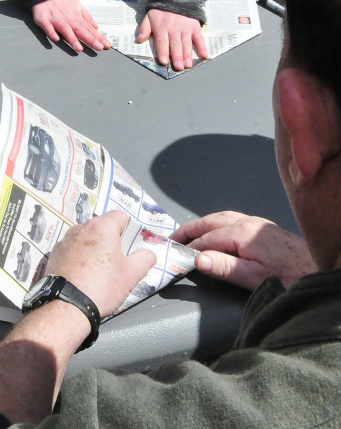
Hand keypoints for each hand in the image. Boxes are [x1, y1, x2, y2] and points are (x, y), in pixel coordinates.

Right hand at [32, 0, 110, 52]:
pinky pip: (48, 27)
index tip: (106, 45)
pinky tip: (56, 39)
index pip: (89, 29)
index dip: (98, 37)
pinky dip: (51, 32)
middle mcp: (68, 19)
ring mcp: (56, 20)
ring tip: (79, 48)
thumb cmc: (63, 1)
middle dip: (90, 39)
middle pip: (80, 30)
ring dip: (72, 39)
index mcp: (76, 17)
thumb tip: (96, 27)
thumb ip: (86, 16)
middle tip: (99, 48)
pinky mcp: (43, 20)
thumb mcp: (78, 5)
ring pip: (65, 30)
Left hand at [47, 212, 156, 318]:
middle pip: (101, 227)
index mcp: (101, 228)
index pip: (119, 216)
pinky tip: (83, 274)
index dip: (128, 228)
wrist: (67, 304)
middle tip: (118, 260)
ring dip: (94, 248)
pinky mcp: (55, 253)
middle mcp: (81, 228)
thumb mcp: (131, 275)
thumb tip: (149, 254)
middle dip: (111, 240)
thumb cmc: (101, 286)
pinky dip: (79, 257)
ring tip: (100, 270)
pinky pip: (72, 249)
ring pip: (86, 238)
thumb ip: (144, 260)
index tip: (131, 243)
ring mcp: (65, 240)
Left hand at [137, 8, 207, 71]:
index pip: (162, 42)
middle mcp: (174, 30)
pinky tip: (204, 55)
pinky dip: (202, 47)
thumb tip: (140, 39)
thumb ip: (144, 28)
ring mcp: (185, 28)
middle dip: (177, 57)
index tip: (164, 62)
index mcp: (161, 28)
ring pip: (186, 44)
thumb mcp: (149, 17)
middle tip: (179, 67)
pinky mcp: (194, 27)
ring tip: (188, 65)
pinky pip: (199, 38)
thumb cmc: (161, 10)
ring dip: (188, 55)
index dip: (163, 52)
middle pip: (175, 45)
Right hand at [174, 211, 315, 289]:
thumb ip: (226, 268)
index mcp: (242, 233)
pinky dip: (218, 222)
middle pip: (212, 221)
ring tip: (190, 232)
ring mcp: (258, 223)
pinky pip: (234, 218)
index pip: (208, 238)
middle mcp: (248, 222)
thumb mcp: (256, 278)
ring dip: (204, 223)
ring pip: (223, 217)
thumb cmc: (290, 277)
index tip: (174, 253)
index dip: (190, 246)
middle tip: (173, 237)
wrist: (320, 270)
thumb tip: (198, 260)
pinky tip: (219, 231)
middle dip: (191, 228)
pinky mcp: (265, 228)